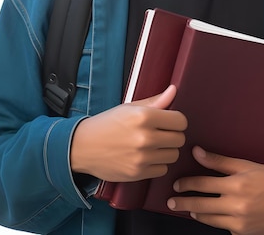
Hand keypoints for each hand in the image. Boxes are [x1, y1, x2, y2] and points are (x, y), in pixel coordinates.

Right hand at [70, 85, 186, 181]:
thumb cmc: (107, 124)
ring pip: (173, 155)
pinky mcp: (138, 173)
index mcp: (144, 116)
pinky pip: (162, 169)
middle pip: (179, 139)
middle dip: (172, 135)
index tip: (169, 121)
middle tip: (160, 133)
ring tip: (152, 145)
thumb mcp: (129, 107)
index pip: (181, 121)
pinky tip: (145, 157)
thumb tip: (174, 90)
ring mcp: (142, 157)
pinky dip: (157, 164)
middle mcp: (145, 137)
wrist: (83, 147)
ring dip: (166, 150)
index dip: (176, 121)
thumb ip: (155, 101)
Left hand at [167, 147, 263, 234]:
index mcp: (236, 186)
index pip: (203, 185)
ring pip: (210, 220)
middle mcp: (236, 207)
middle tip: (171, 202)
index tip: (177, 184)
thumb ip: (220, 161)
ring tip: (189, 209)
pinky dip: (216, 222)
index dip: (187, 184)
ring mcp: (240, 224)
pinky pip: (224, 229)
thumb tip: (197, 152)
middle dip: (184, 203)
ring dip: (197, 214)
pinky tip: (212, 217)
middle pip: (201, 205)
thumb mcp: (248, 165)